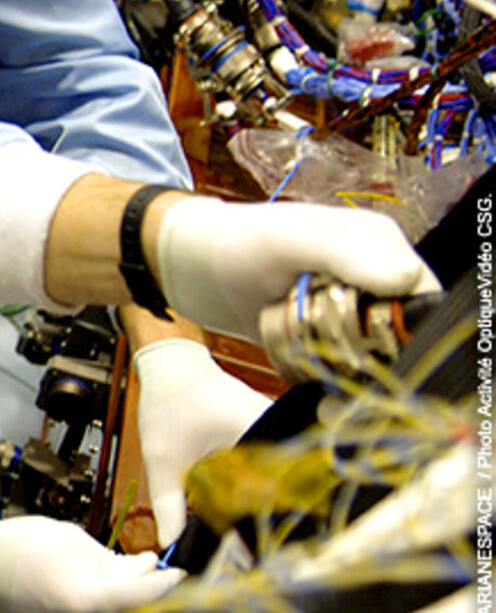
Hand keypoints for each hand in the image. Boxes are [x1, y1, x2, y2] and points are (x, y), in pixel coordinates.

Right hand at [0, 514, 180, 612]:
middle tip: (169, 580)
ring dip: (135, 606)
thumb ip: (114, 559)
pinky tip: (116, 595)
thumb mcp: (72, 539)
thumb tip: (148, 568)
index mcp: (85, 600)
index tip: (180, 573)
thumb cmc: (19, 545)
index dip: (166, 585)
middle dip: (154, 598)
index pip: (142, 597)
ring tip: (143, 584)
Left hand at [133, 339, 269, 547]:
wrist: (171, 363)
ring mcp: (273, 423)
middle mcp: (272, 425)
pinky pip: (271, 460)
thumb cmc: (167, 399)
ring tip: (257, 528)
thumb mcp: (162, 459)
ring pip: (279, 473)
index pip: (275, 487)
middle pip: (281, 483)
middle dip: (267, 515)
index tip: (256, 549)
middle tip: (255, 547)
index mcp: (252, 430)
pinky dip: (260, 481)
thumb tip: (171, 542)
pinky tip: (251, 501)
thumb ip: (168, 504)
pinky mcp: (268, 425)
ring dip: (266, 498)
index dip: (266, 521)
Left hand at [154, 196, 439, 341]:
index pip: (423, 303)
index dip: (398, 325)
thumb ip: (349, 254)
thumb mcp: (293, 240)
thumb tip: (407, 280)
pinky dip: (308, 368)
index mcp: (384, 250)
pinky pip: (335, 372)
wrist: (190, 264)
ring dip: (322, 355)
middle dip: (349, 341)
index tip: (354, 328)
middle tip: (298, 318)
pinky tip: (280, 347)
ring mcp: (349, 313)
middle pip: (395, 339)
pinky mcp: (324, 340)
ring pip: (364, 361)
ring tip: (281, 325)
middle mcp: (375, 283)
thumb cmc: (239, 241)